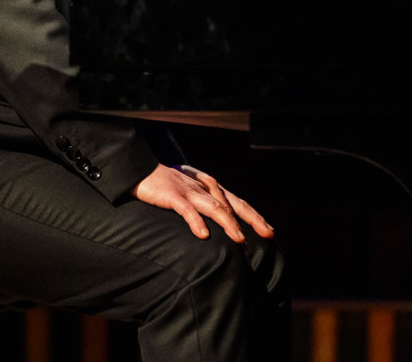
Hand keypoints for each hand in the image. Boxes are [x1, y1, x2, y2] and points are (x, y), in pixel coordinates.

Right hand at [132, 164, 275, 242]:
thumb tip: (222, 224)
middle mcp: (205, 188)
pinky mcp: (173, 196)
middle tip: (268, 233)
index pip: (238, 203)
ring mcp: (190, 191)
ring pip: (215, 208)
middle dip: (252, 219)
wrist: (142, 171)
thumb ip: (206, 204)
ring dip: (229, 224)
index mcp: (211, 188)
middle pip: (233, 205)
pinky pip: (187, 210)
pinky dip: (196, 222)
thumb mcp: (192, 193)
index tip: (270, 230)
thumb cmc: (167, 186)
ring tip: (239, 239)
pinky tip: (203, 235)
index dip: (255, 216)